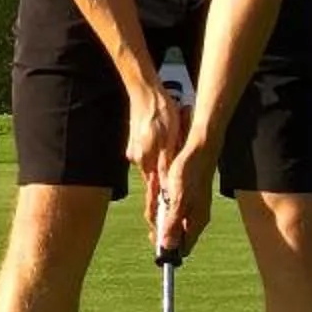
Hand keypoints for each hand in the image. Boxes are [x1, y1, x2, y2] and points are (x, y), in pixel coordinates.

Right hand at [125, 82, 188, 204]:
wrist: (145, 91)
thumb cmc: (160, 113)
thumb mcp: (169, 140)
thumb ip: (166, 165)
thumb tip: (167, 186)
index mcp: (144, 160)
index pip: (153, 188)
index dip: (158, 203)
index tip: (161, 220)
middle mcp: (136, 157)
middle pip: (153, 176)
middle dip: (163, 183)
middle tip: (176, 190)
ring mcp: (135, 148)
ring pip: (152, 163)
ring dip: (163, 163)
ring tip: (174, 157)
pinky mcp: (136, 140)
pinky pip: (149, 152)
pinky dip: (158, 152)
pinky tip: (167, 140)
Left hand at [150, 142, 213, 262]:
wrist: (198, 150)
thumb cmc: (190, 172)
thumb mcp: (178, 200)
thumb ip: (173, 223)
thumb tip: (167, 246)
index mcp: (196, 221)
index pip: (182, 247)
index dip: (166, 246)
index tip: (152, 235)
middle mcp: (194, 217)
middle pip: (172, 232)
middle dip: (158, 221)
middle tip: (154, 204)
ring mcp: (190, 207)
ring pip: (168, 217)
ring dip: (157, 205)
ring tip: (156, 187)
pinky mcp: (185, 197)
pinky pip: (168, 204)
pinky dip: (160, 197)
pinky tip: (159, 184)